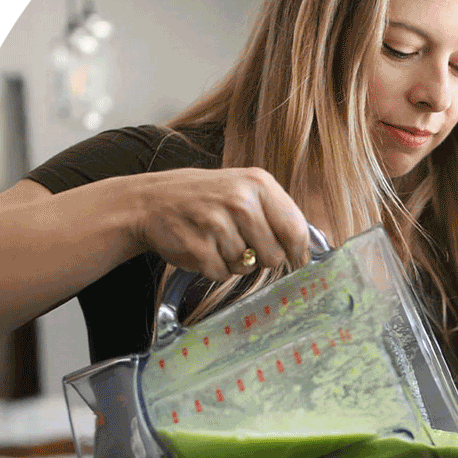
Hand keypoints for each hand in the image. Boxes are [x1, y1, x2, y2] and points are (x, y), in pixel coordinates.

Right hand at [131, 166, 311, 280]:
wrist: (150, 201)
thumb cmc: (204, 198)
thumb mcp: (243, 189)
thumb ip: (275, 212)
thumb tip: (307, 247)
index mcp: (258, 183)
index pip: (296, 229)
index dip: (298, 252)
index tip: (296, 261)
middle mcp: (240, 201)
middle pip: (274, 255)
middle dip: (261, 257)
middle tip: (241, 242)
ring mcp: (217, 224)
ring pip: (247, 266)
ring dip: (233, 261)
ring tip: (215, 239)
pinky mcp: (199, 247)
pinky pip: (222, 274)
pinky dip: (214, 268)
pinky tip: (202, 247)